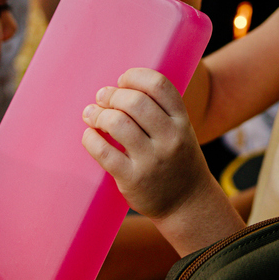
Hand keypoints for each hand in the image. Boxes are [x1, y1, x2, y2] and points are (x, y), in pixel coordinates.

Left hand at [81, 68, 243, 254]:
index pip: (159, 85)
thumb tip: (115, 88)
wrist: (188, 203)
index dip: (134, 76)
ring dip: (98, 114)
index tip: (122, 81)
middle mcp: (170, 138)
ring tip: (92, 115)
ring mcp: (152, 160)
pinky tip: (90, 135)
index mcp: (182, 121)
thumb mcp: (181, 130)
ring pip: (117, 123)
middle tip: (101, 98)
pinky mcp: (133, 179)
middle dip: (111, 95)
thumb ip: (159, 109)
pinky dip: (90, 138)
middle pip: (135, 101)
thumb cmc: (177, 160)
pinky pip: (103, 152)